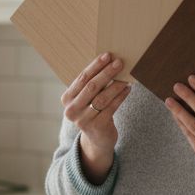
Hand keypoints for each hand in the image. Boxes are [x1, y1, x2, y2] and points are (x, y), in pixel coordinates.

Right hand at [62, 53, 129, 181]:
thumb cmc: (93, 111)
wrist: (97, 139)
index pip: (82, 78)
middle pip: (91, 87)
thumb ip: (92, 84)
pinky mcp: (97, 127)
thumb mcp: (87, 99)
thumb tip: (109, 62)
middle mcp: (71, 110)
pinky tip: (127, 89)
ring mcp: (83, 120)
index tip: (107, 55)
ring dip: (116, 85)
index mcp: (66, 99)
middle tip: (119, 63)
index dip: (95, 66)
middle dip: (106, 73)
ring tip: (126, 77)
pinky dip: (120, 97)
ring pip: (102, 98)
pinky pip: (111, 108)